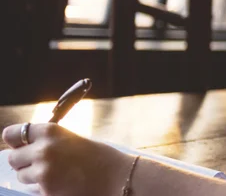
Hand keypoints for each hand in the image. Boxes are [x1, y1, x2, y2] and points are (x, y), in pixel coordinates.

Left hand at [2, 123, 132, 195]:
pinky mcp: (46, 191)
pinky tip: (61, 184)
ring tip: (58, 174)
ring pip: (22, 176)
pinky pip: (33, 190)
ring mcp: (43, 172)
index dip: (16, 140)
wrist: (116, 176)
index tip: (19, 144)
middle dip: (24, 162)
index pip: (13, 134)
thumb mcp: (71, 140)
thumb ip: (47, 142)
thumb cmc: (97, 157)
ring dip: (33, 176)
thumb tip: (22, 149)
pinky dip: (43, 189)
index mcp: (50, 131)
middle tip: (42, 162)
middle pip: (13, 158)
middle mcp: (43, 150)